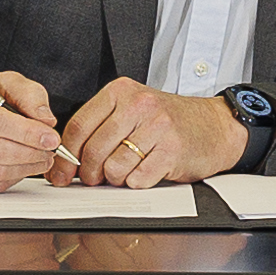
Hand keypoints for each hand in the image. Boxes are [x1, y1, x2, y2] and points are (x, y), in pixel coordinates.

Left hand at [59, 78, 249, 185]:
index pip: (78, 126)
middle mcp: (139, 105)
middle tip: (96, 178)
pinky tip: (146, 171)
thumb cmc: (169, 121)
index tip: (61, 173)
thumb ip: (100, 127)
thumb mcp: (132, 110)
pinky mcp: (172, 150)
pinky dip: (137, 182)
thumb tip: (65, 161)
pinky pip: (137, 179)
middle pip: (93, 150)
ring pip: (114, 168)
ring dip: (116, 179)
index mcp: (121, 91)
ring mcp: (157, 126)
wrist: (214, 125)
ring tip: (128, 170)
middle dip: (89, 173)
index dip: (65, 157)